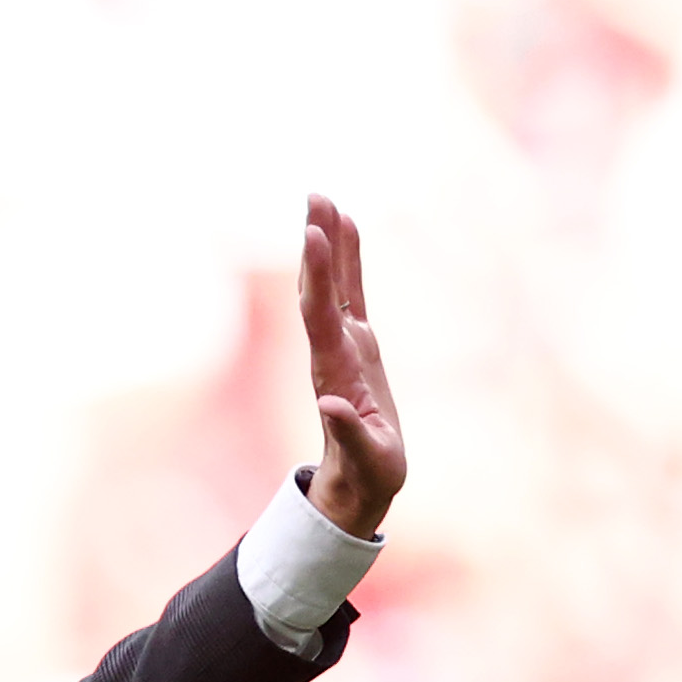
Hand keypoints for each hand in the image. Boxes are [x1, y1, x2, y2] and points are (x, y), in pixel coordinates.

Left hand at [299, 196, 402, 537]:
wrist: (358, 484)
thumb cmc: (368, 474)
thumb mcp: (367, 459)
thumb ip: (349, 433)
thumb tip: (329, 404)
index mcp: (336, 373)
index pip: (321, 316)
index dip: (318, 275)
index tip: (314, 235)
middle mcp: (333, 352)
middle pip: (320, 289)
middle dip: (318, 243)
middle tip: (314, 196)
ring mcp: (344, 346)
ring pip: (333, 286)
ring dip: (329, 243)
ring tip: (325, 200)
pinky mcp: (358, 346)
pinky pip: (352, 294)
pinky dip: (349, 261)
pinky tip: (347, 229)